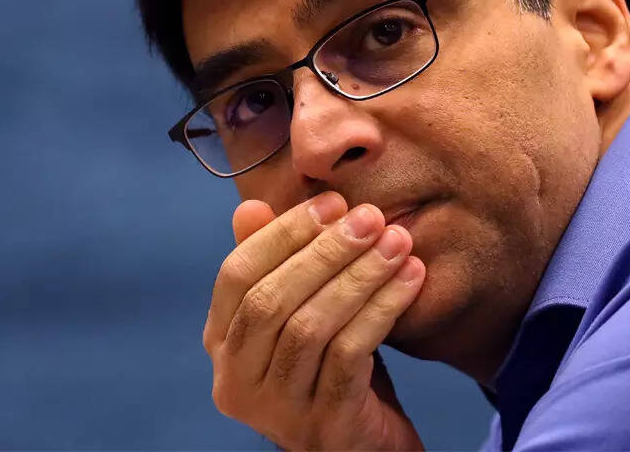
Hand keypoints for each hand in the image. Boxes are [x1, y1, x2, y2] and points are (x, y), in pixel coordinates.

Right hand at [203, 192, 426, 450]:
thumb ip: (277, 264)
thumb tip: (251, 207)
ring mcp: (276, 409)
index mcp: (220, 345)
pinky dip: (381, 310)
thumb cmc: (329, 368)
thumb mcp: (300, 312)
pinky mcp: (323, 425)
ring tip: (397, 242)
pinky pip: (349, 356)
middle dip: (324, 252)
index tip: (331, 202)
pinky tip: (410, 280)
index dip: (282, 234)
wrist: (366, 446)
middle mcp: (235, 381)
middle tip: (370, 217)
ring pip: (311, 327)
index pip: (235, 276)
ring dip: (359, 276)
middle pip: (271, 301)